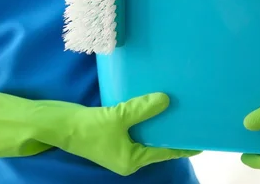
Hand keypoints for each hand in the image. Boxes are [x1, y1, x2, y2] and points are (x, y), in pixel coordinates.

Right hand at [37, 93, 199, 175]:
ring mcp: (118, 144)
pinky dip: (143, 116)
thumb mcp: (118, 118)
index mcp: (132, 160)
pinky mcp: (111, 132)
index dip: (183, 146)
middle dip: (171, 131)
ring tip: (175, 107)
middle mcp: (128, 155)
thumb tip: (166, 100)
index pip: (164, 153)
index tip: (202, 141)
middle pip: (155, 143)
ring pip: (145, 133)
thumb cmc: (88, 128)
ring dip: (157, 121)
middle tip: (191, 117)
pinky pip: (134, 125)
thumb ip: (142, 109)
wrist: (57, 124)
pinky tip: (151, 102)